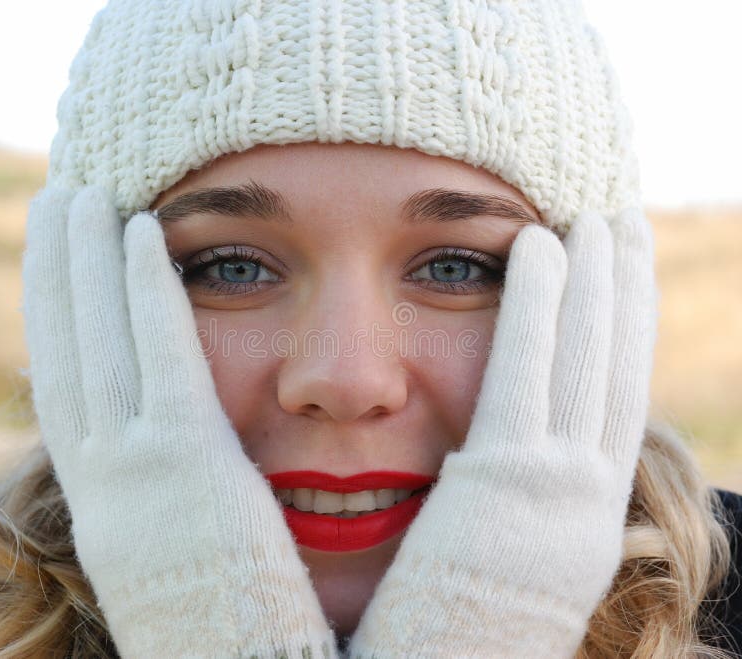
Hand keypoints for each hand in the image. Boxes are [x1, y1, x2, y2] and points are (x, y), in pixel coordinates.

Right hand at [22, 186, 337, 657]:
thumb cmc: (233, 625)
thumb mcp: (186, 546)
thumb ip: (181, 491)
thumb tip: (190, 451)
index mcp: (107, 498)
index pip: (69, 387)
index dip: (56, 317)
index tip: (60, 262)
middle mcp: (103, 478)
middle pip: (65, 348)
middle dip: (53, 270)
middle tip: (55, 201)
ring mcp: (135, 471)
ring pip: (93, 340)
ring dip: (83, 259)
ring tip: (81, 192)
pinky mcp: (187, 467)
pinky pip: (161, 355)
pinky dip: (145, 289)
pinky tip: (144, 228)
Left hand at [346, 209, 657, 657]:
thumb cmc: (447, 638)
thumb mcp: (494, 559)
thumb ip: (500, 505)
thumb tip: (477, 460)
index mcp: (580, 516)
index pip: (611, 400)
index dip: (622, 330)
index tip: (616, 274)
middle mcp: (587, 498)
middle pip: (617, 366)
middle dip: (624, 288)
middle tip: (622, 221)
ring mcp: (558, 488)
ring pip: (589, 355)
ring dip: (595, 278)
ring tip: (596, 213)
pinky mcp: (508, 482)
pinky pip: (526, 367)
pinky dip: (537, 301)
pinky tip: (534, 240)